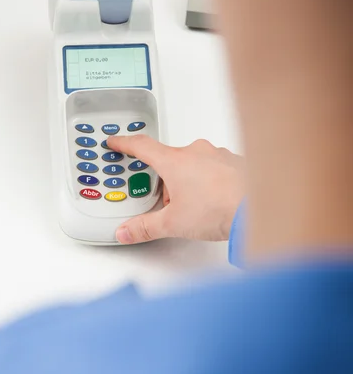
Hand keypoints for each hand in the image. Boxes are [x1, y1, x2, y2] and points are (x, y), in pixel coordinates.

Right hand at [107, 135, 244, 244]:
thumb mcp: (174, 223)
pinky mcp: (235, 162)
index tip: (116, 141)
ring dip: (189, 181)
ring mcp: (217, 155)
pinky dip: (210, 180)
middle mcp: (196, 151)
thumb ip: (145, 227)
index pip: (141, 146)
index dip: (125, 143)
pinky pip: (215, 167)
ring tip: (195, 208)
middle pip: (169, 160)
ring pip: (194, 163)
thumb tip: (127, 231)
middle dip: (165, 181)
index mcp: (174, 161)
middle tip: (167, 202)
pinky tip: (215, 201)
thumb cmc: (219, 209)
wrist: (257, 208)